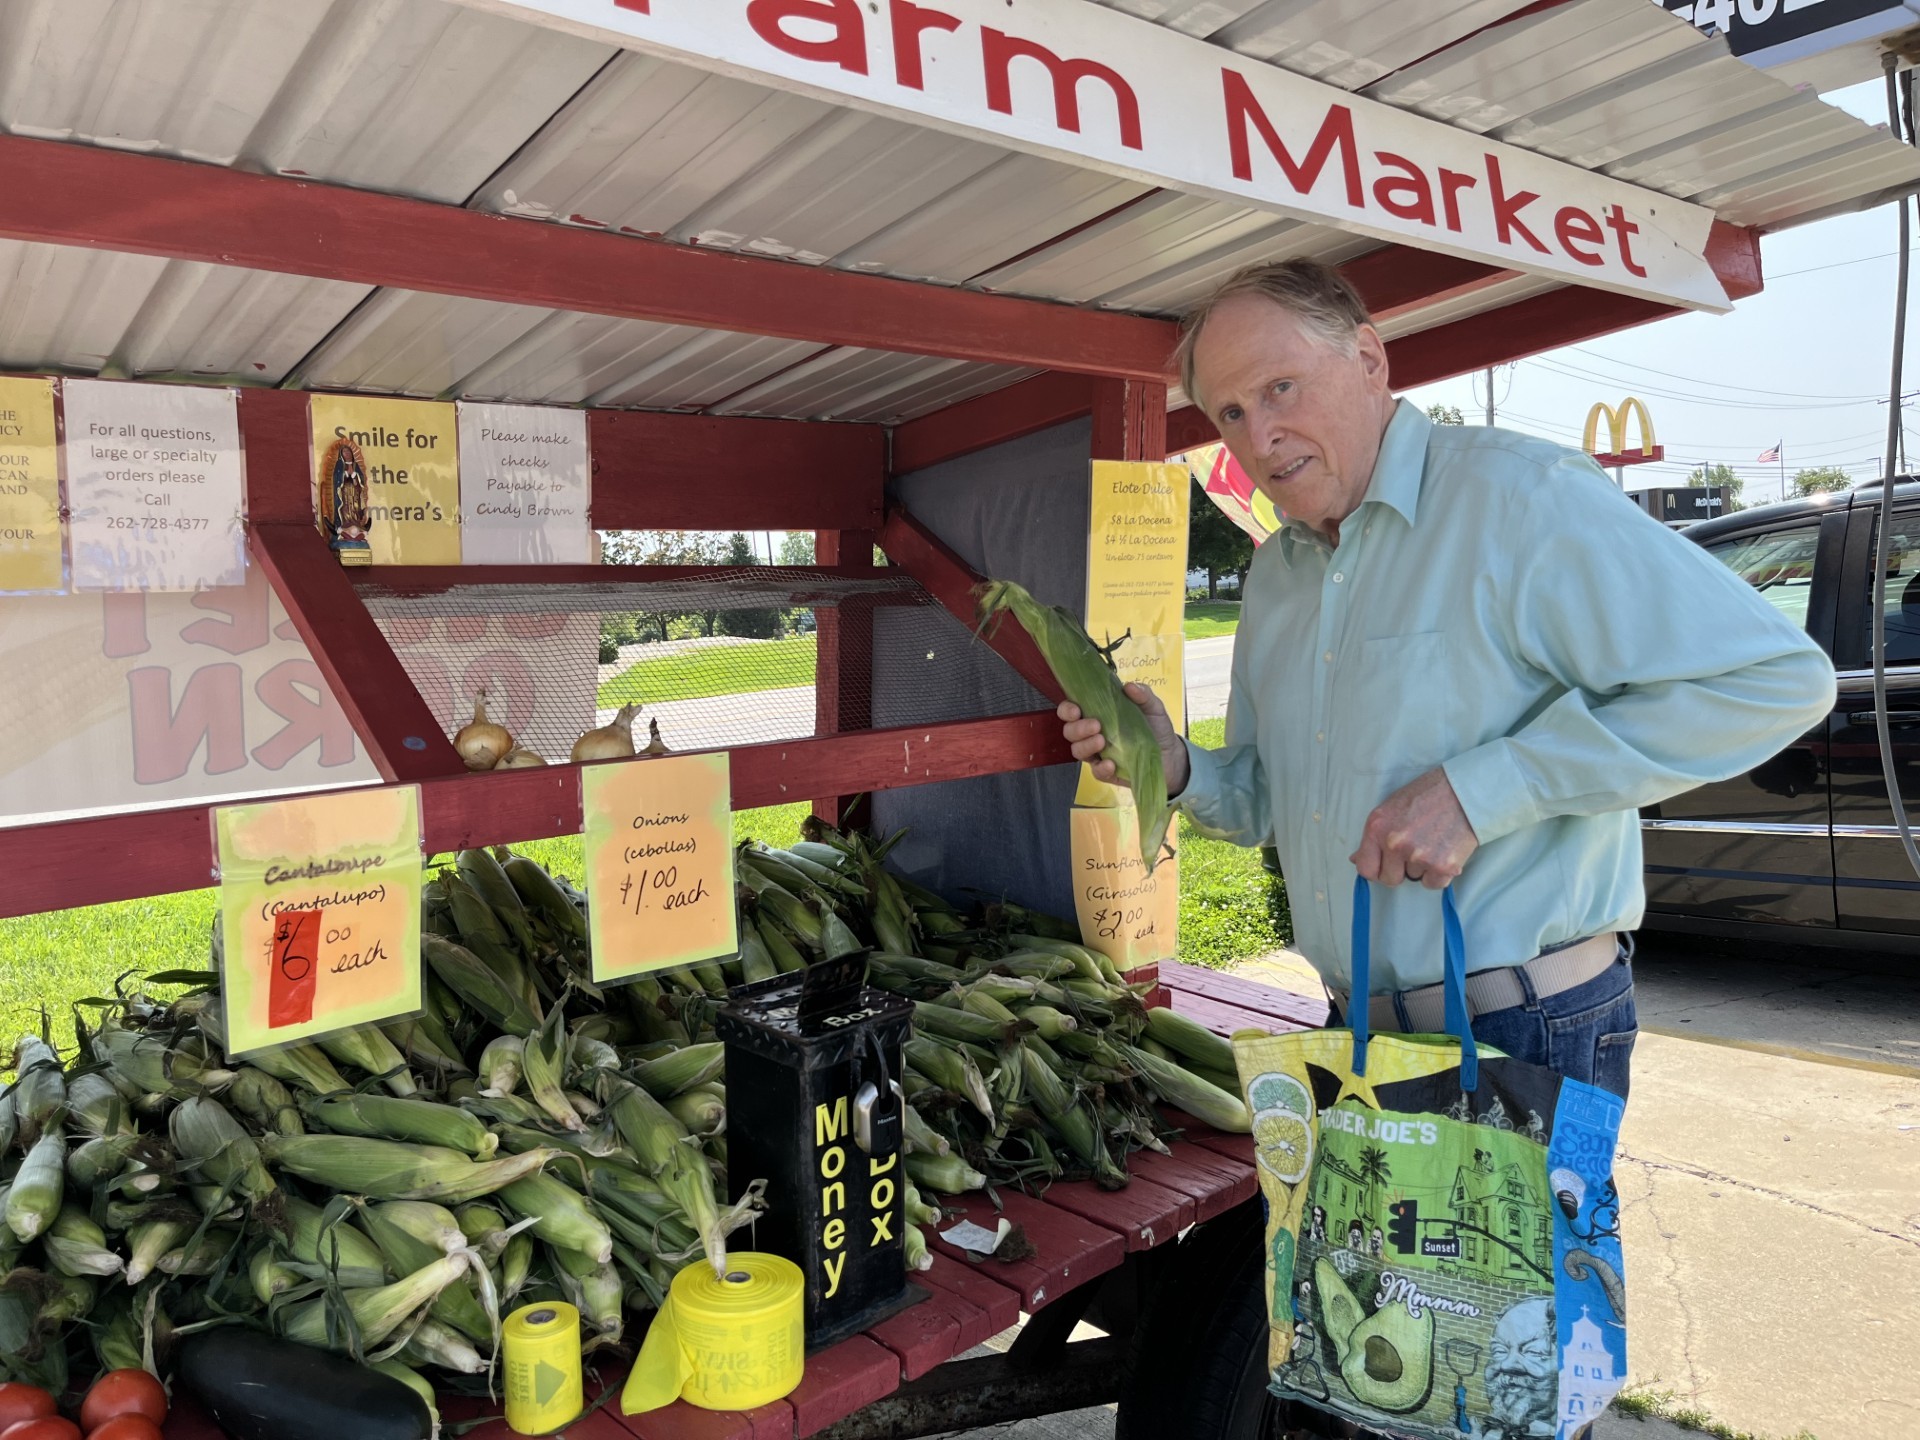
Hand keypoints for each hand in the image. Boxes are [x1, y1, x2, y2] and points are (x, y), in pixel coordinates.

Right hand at [1057, 683, 1189, 796]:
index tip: (1075, 710)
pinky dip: (1101, 768)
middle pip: (1070, 731)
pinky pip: (1096, 771)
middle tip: (1096, 725)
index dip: (1067, 709)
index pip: (1072, 710)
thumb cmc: (1156, 727)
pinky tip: (1111, 764)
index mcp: (1098, 714)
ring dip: (1085, 745)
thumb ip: (1143, 695)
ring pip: (1077, 751)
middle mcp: (1092, 733)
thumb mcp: (1153, 707)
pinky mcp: (1107, 772)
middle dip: (1078, 728)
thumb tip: (1128, 686)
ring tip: (1102, 741)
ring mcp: (1098, 754)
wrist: (1171, 755)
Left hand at [1351, 767, 1477, 888]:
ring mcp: (1419, 856)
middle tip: (1414, 852)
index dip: (1376, 870)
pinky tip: (1444, 851)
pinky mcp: (1443, 865)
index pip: (1365, 868)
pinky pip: (1434, 884)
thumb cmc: (1427, 795)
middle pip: (1389, 879)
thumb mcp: (1391, 808)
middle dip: (1400, 871)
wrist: (1465, 791)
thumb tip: (1355, 859)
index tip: (1385, 866)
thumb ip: (1374, 836)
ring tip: (1433, 841)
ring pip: (1414, 878)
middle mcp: (1394, 843)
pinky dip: (1439, 874)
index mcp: (1377, 828)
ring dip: (1422, 867)